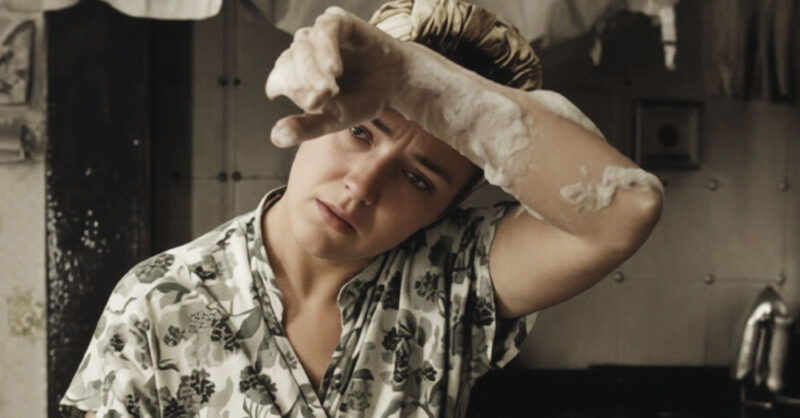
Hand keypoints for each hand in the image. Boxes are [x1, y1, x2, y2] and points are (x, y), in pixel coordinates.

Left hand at [265, 7, 405, 146]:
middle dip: (304, 85)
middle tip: (324, 100)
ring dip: (313, 71)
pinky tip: (335, 70)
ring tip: (330, 90)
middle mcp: (302, 51)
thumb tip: (276, 137)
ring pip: (302, 47)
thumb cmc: (361, 100)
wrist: (395, 83)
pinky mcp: (337, 21)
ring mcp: (318, 34)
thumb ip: (305, 128)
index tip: (311, 106)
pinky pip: (324, 30)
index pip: (278, 80)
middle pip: (288, 64)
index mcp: (294, 74)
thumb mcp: (333, 119)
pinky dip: (326, 50)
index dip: (290, 93)